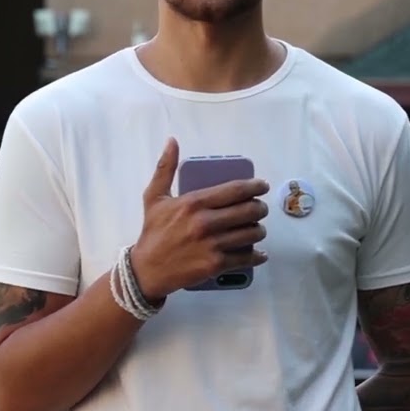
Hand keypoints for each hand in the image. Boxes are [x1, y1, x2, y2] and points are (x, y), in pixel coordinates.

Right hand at [128, 138, 269, 300]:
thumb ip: (165, 168)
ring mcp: (212, 244)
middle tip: (260, 209)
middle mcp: (205, 222)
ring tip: (256, 229)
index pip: (234, 190)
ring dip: (259, 230)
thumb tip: (172, 141)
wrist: (147, 269)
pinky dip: (257, 255)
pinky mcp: (216, 265)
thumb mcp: (154, 197)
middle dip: (260, 208)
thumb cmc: (153, 232)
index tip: (262, 186)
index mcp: (193, 202)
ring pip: (251, 233)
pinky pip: (246, 258)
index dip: (254, 186)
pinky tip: (259, 253)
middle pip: (248, 210)